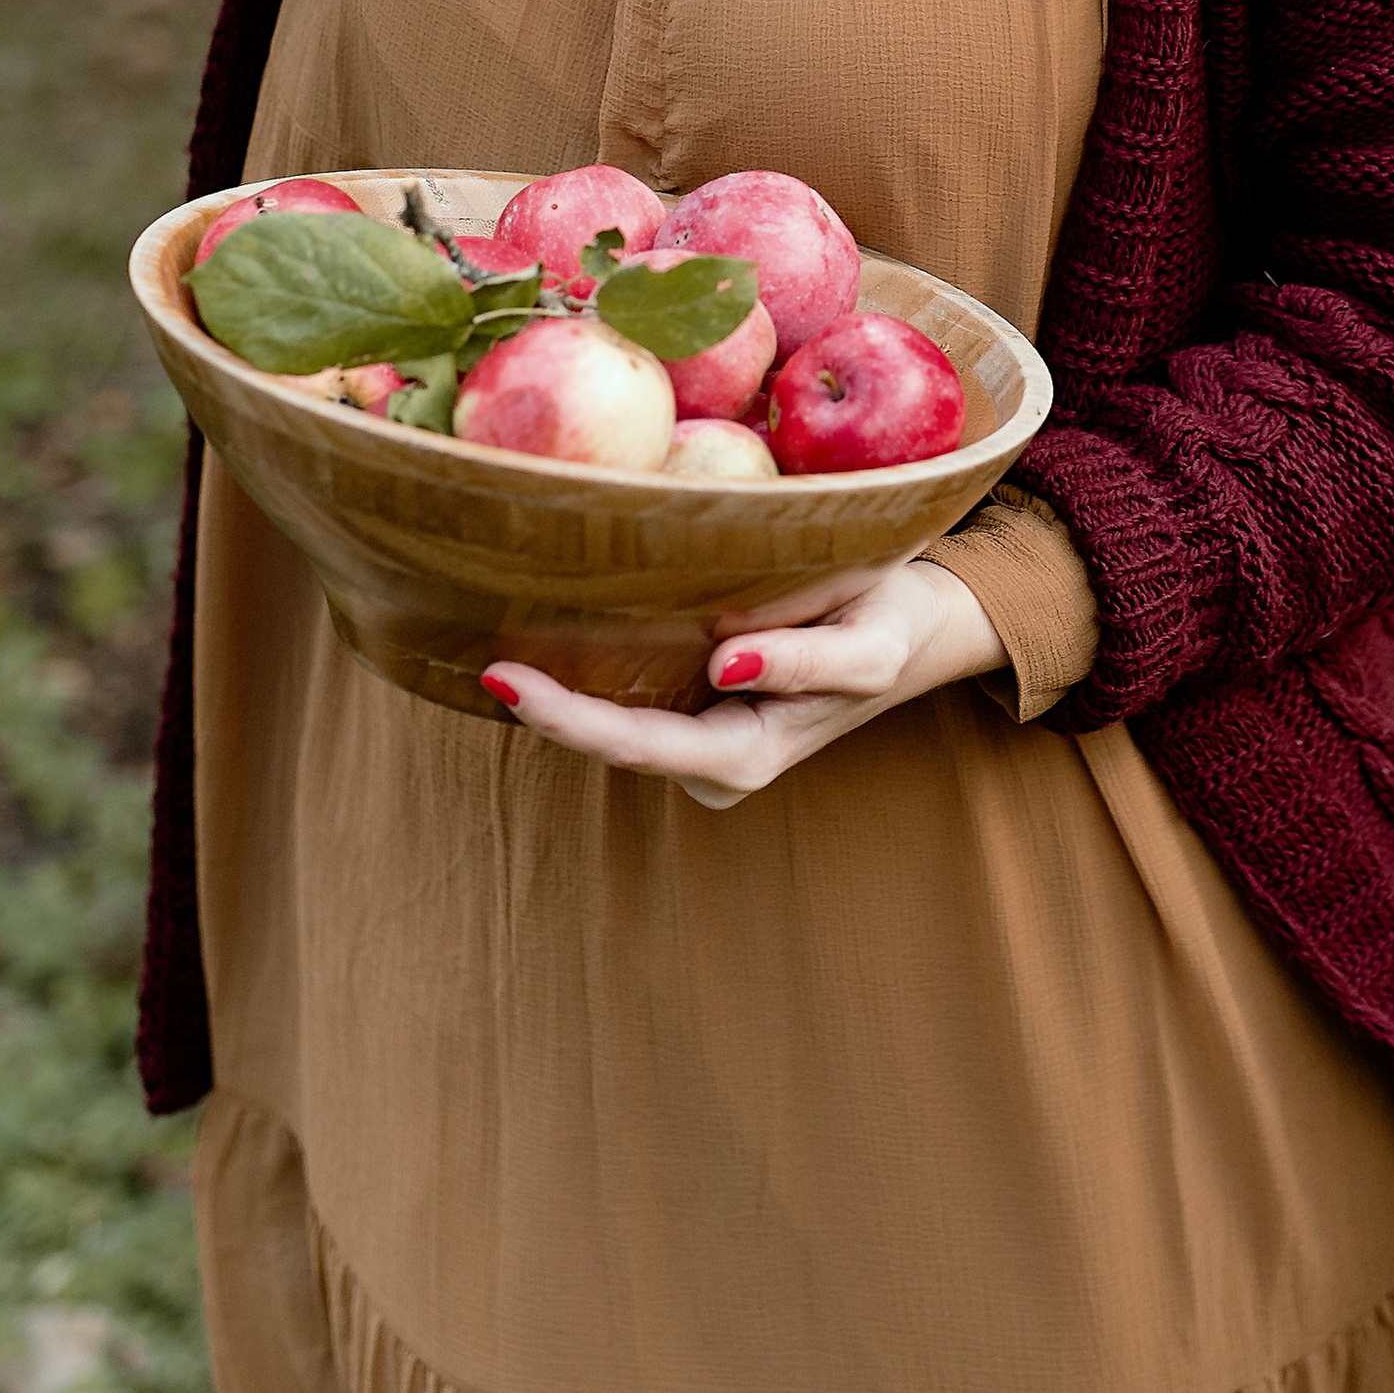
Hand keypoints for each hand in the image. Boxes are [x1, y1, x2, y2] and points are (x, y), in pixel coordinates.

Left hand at [481, 560, 1008, 808]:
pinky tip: (545, 642)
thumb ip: (805, 661)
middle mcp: (718, 765)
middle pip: (613, 742)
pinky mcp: (700, 714)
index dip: (567, 719)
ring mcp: (706, 744)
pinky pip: (635, 702)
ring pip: (618, 724)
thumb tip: (724, 666)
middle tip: (478, 659)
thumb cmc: (894, 627)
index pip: (640, 743)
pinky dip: (593, 676)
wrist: (915, 630)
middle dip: (547, 711)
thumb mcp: (866, 643)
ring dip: (564, 693)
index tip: (504, 681)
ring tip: (496, 645)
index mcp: (751, 754)